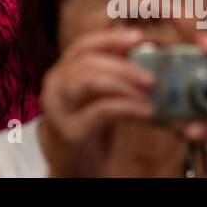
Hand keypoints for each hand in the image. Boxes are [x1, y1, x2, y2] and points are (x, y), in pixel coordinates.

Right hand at [38, 29, 154, 177]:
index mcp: (62, 72)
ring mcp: (59, 109)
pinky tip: (146, 111)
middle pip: (87, 62)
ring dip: (124, 82)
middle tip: (152, 75)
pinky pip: (101, 110)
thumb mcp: (100, 96)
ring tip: (150, 90)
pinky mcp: (71, 132)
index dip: (110, 38)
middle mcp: (54, 86)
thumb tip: (148, 54)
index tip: (137, 37)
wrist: (76, 168)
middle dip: (123, 64)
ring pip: (89, 81)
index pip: (82, 46)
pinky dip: (128, 107)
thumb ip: (115, 76)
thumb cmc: (92, 129)